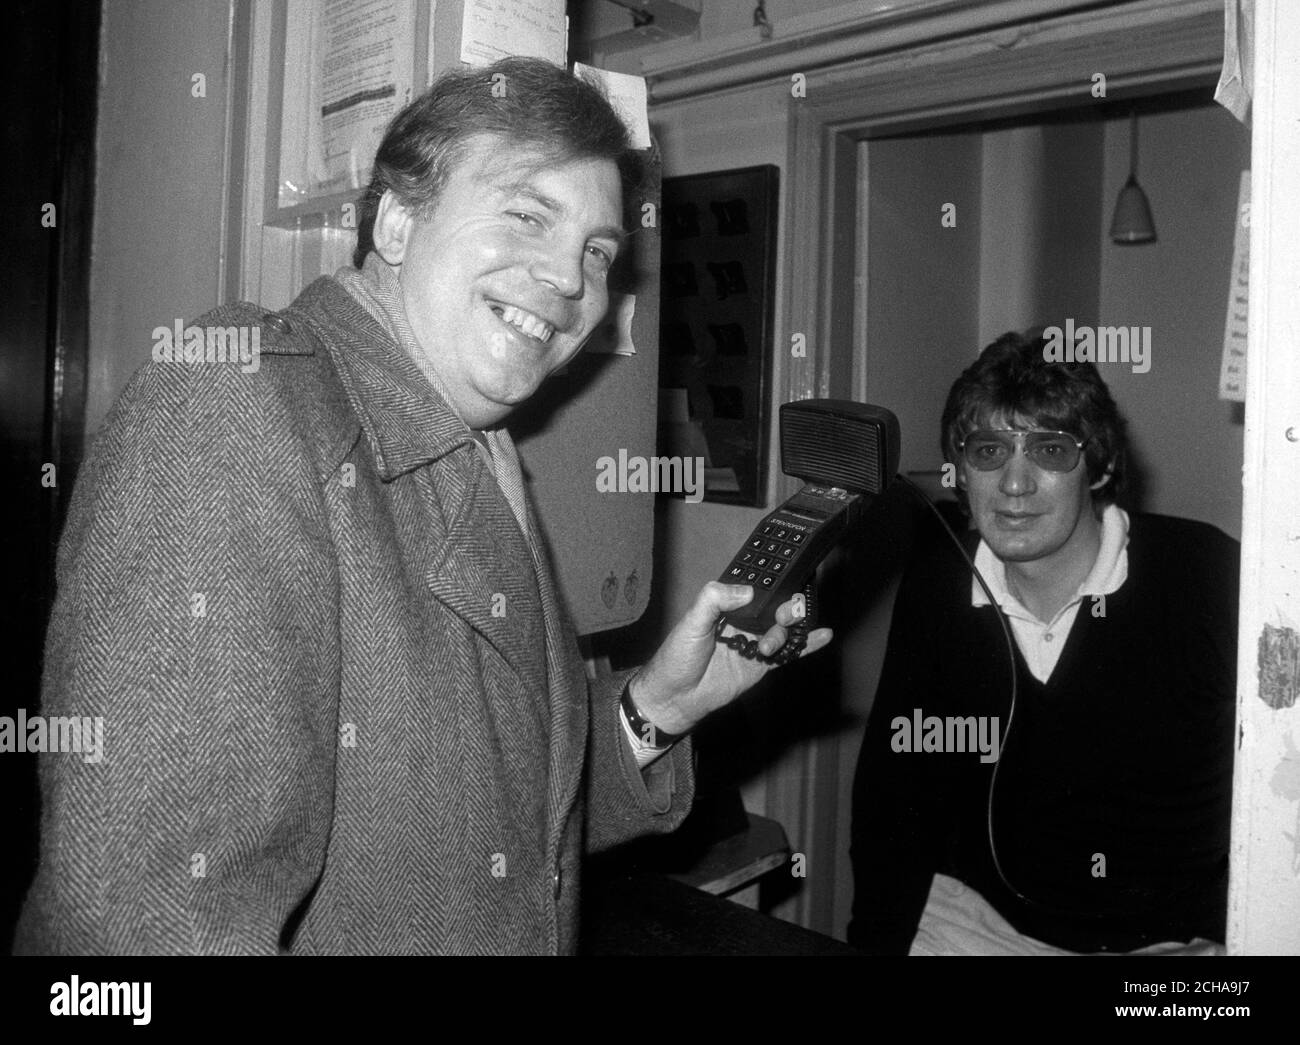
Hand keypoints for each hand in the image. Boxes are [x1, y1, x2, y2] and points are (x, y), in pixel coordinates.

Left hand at [627, 583, 832, 736]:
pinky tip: (823, 635)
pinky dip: (806, 644)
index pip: (754, 589)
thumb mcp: (691, 622)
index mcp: (726, 606)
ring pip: (782, 630)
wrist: (676, 697)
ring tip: (770, 645)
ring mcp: (753, 643)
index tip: (786, 579)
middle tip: (783, 615)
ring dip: (786, 632)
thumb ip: (714, 600)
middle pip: (774, 608)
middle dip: (784, 608)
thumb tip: (747, 591)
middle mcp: (743, 622)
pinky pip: (788, 653)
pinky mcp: (761, 665)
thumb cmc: (677, 657)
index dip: (771, 583)